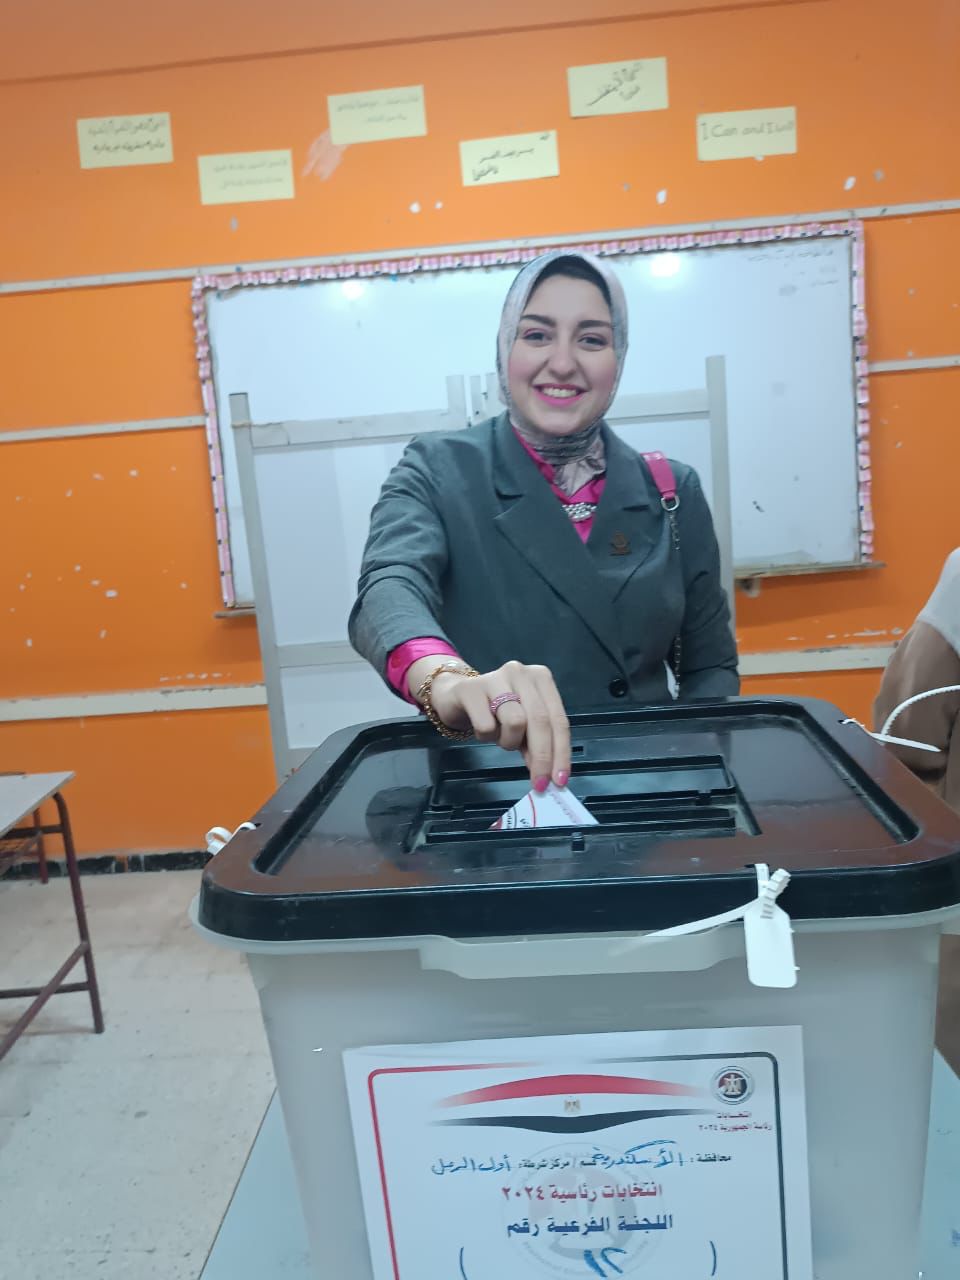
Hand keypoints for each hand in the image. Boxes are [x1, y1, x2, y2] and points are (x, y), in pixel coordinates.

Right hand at [430, 660, 570, 790]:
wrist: (455, 695)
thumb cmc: (495, 710)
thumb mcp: (523, 725)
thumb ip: (538, 744)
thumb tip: (550, 774)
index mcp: (540, 678)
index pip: (558, 719)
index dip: (561, 752)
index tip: (559, 780)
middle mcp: (520, 673)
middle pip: (540, 720)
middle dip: (542, 757)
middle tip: (539, 782)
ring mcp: (495, 678)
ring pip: (515, 721)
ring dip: (509, 742)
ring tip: (500, 737)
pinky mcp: (470, 689)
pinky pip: (486, 725)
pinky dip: (486, 736)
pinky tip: (482, 728)